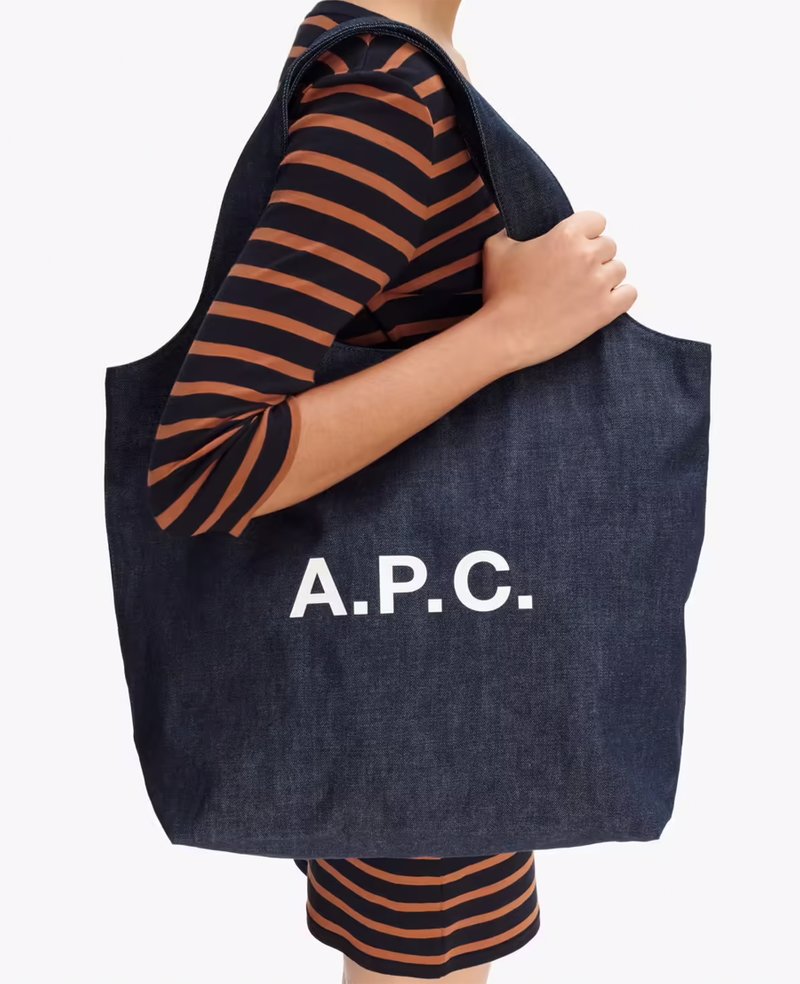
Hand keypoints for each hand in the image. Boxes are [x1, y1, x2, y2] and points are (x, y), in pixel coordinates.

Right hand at [481, 211, 637, 370]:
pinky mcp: (604, 311)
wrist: (505, 334)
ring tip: (585, 290)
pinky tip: (602, 301)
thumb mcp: (496, 248)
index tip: (576, 246)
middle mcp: (587, 256)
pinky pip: (629, 294)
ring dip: (606, 277)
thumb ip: (511, 230)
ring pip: (619, 269)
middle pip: (609, 245)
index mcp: (566, 235)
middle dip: (594, 256)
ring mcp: (598, 284)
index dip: (586, 233)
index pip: (596, 221)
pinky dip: (620, 296)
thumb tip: (514, 228)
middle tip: (575, 273)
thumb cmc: (499, 293)